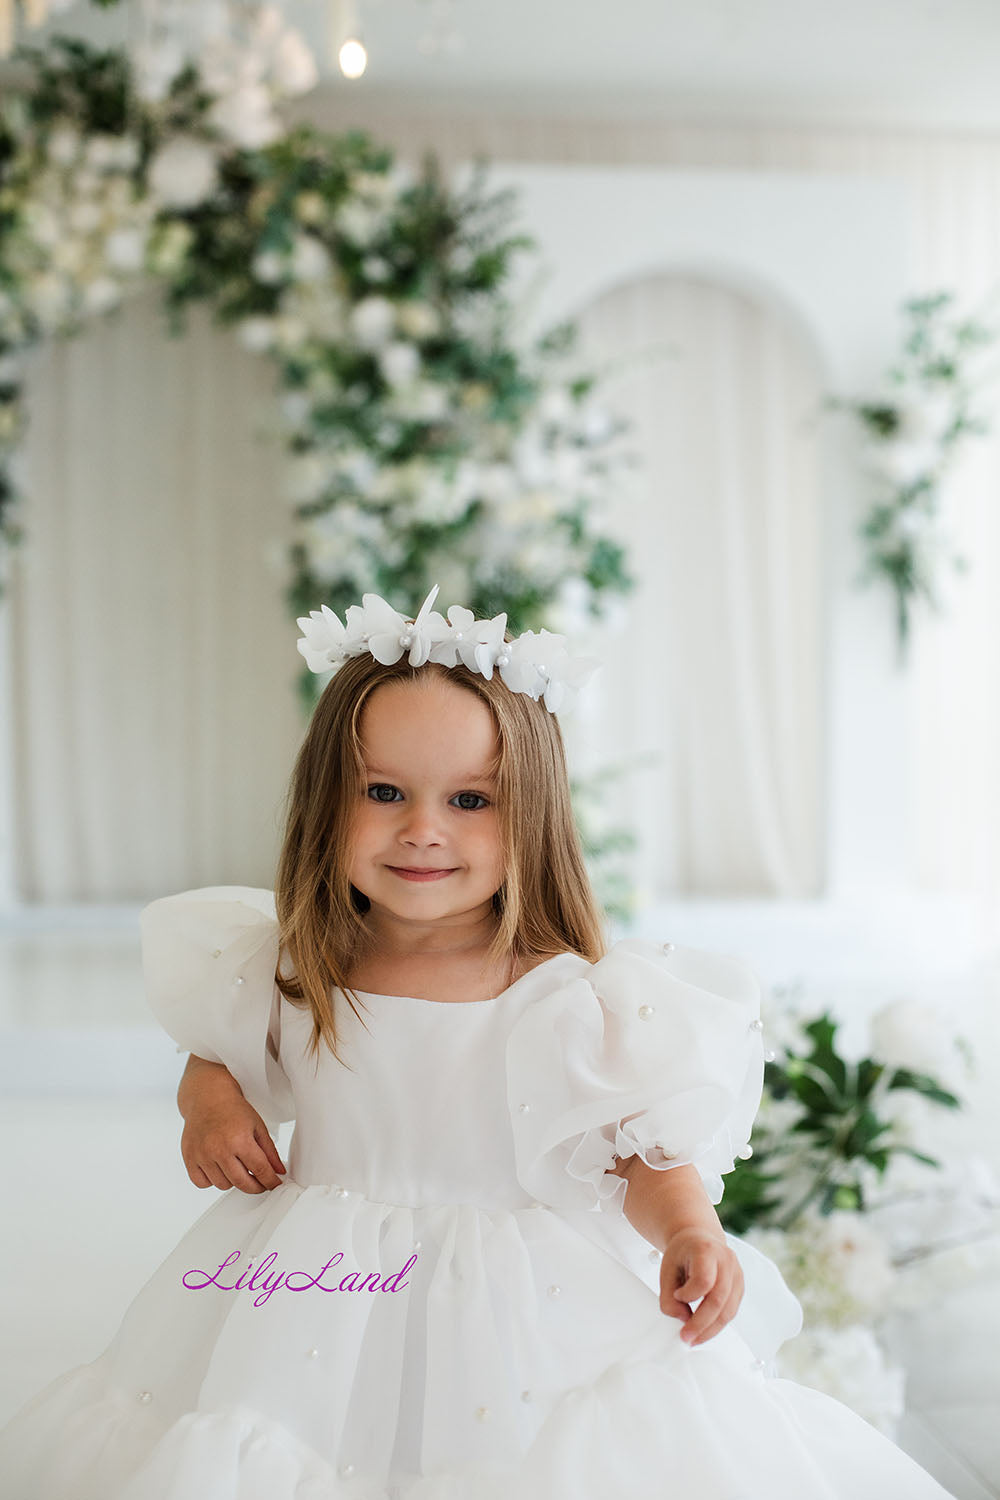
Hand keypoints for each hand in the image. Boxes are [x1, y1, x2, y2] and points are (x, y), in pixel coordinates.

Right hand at [181, 1092, 287, 1194]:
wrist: (207, 1098)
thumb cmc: (233, 1110)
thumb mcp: (258, 1126)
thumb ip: (270, 1151)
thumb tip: (279, 1172)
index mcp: (240, 1139)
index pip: (260, 1169)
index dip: (270, 1181)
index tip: (274, 1184)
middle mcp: (219, 1149)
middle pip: (241, 1183)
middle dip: (255, 1187)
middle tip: (260, 1184)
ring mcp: (202, 1155)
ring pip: (222, 1185)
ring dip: (233, 1181)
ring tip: (236, 1167)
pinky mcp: (189, 1158)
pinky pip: (202, 1183)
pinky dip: (212, 1181)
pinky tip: (218, 1168)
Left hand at [658, 1228, 743, 1345]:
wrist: (699, 1239)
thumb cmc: (682, 1253)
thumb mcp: (666, 1269)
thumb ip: (668, 1297)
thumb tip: (682, 1319)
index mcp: (706, 1251)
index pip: (704, 1280)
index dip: (689, 1295)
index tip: (676, 1296)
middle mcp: (726, 1261)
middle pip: (718, 1300)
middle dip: (701, 1324)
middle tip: (685, 1337)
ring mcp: (737, 1274)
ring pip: (728, 1311)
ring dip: (710, 1330)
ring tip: (693, 1339)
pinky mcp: (740, 1287)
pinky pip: (731, 1312)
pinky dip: (716, 1325)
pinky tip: (703, 1330)